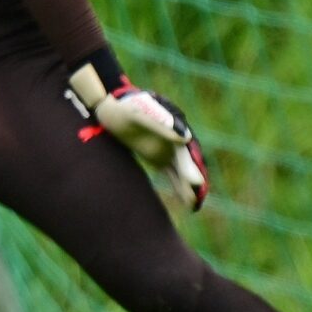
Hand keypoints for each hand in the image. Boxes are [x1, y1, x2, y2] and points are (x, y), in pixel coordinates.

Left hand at [69, 61, 207, 213]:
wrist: (113, 108)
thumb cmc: (127, 107)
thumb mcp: (140, 113)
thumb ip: (161, 124)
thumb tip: (185, 138)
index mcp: (174, 127)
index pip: (185, 149)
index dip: (191, 164)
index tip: (196, 180)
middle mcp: (175, 140)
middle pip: (187, 162)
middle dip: (192, 177)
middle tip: (198, 192)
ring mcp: (168, 150)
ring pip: (182, 171)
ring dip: (188, 186)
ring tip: (194, 204)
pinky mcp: (160, 158)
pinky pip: (172, 174)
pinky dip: (180, 186)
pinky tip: (187, 202)